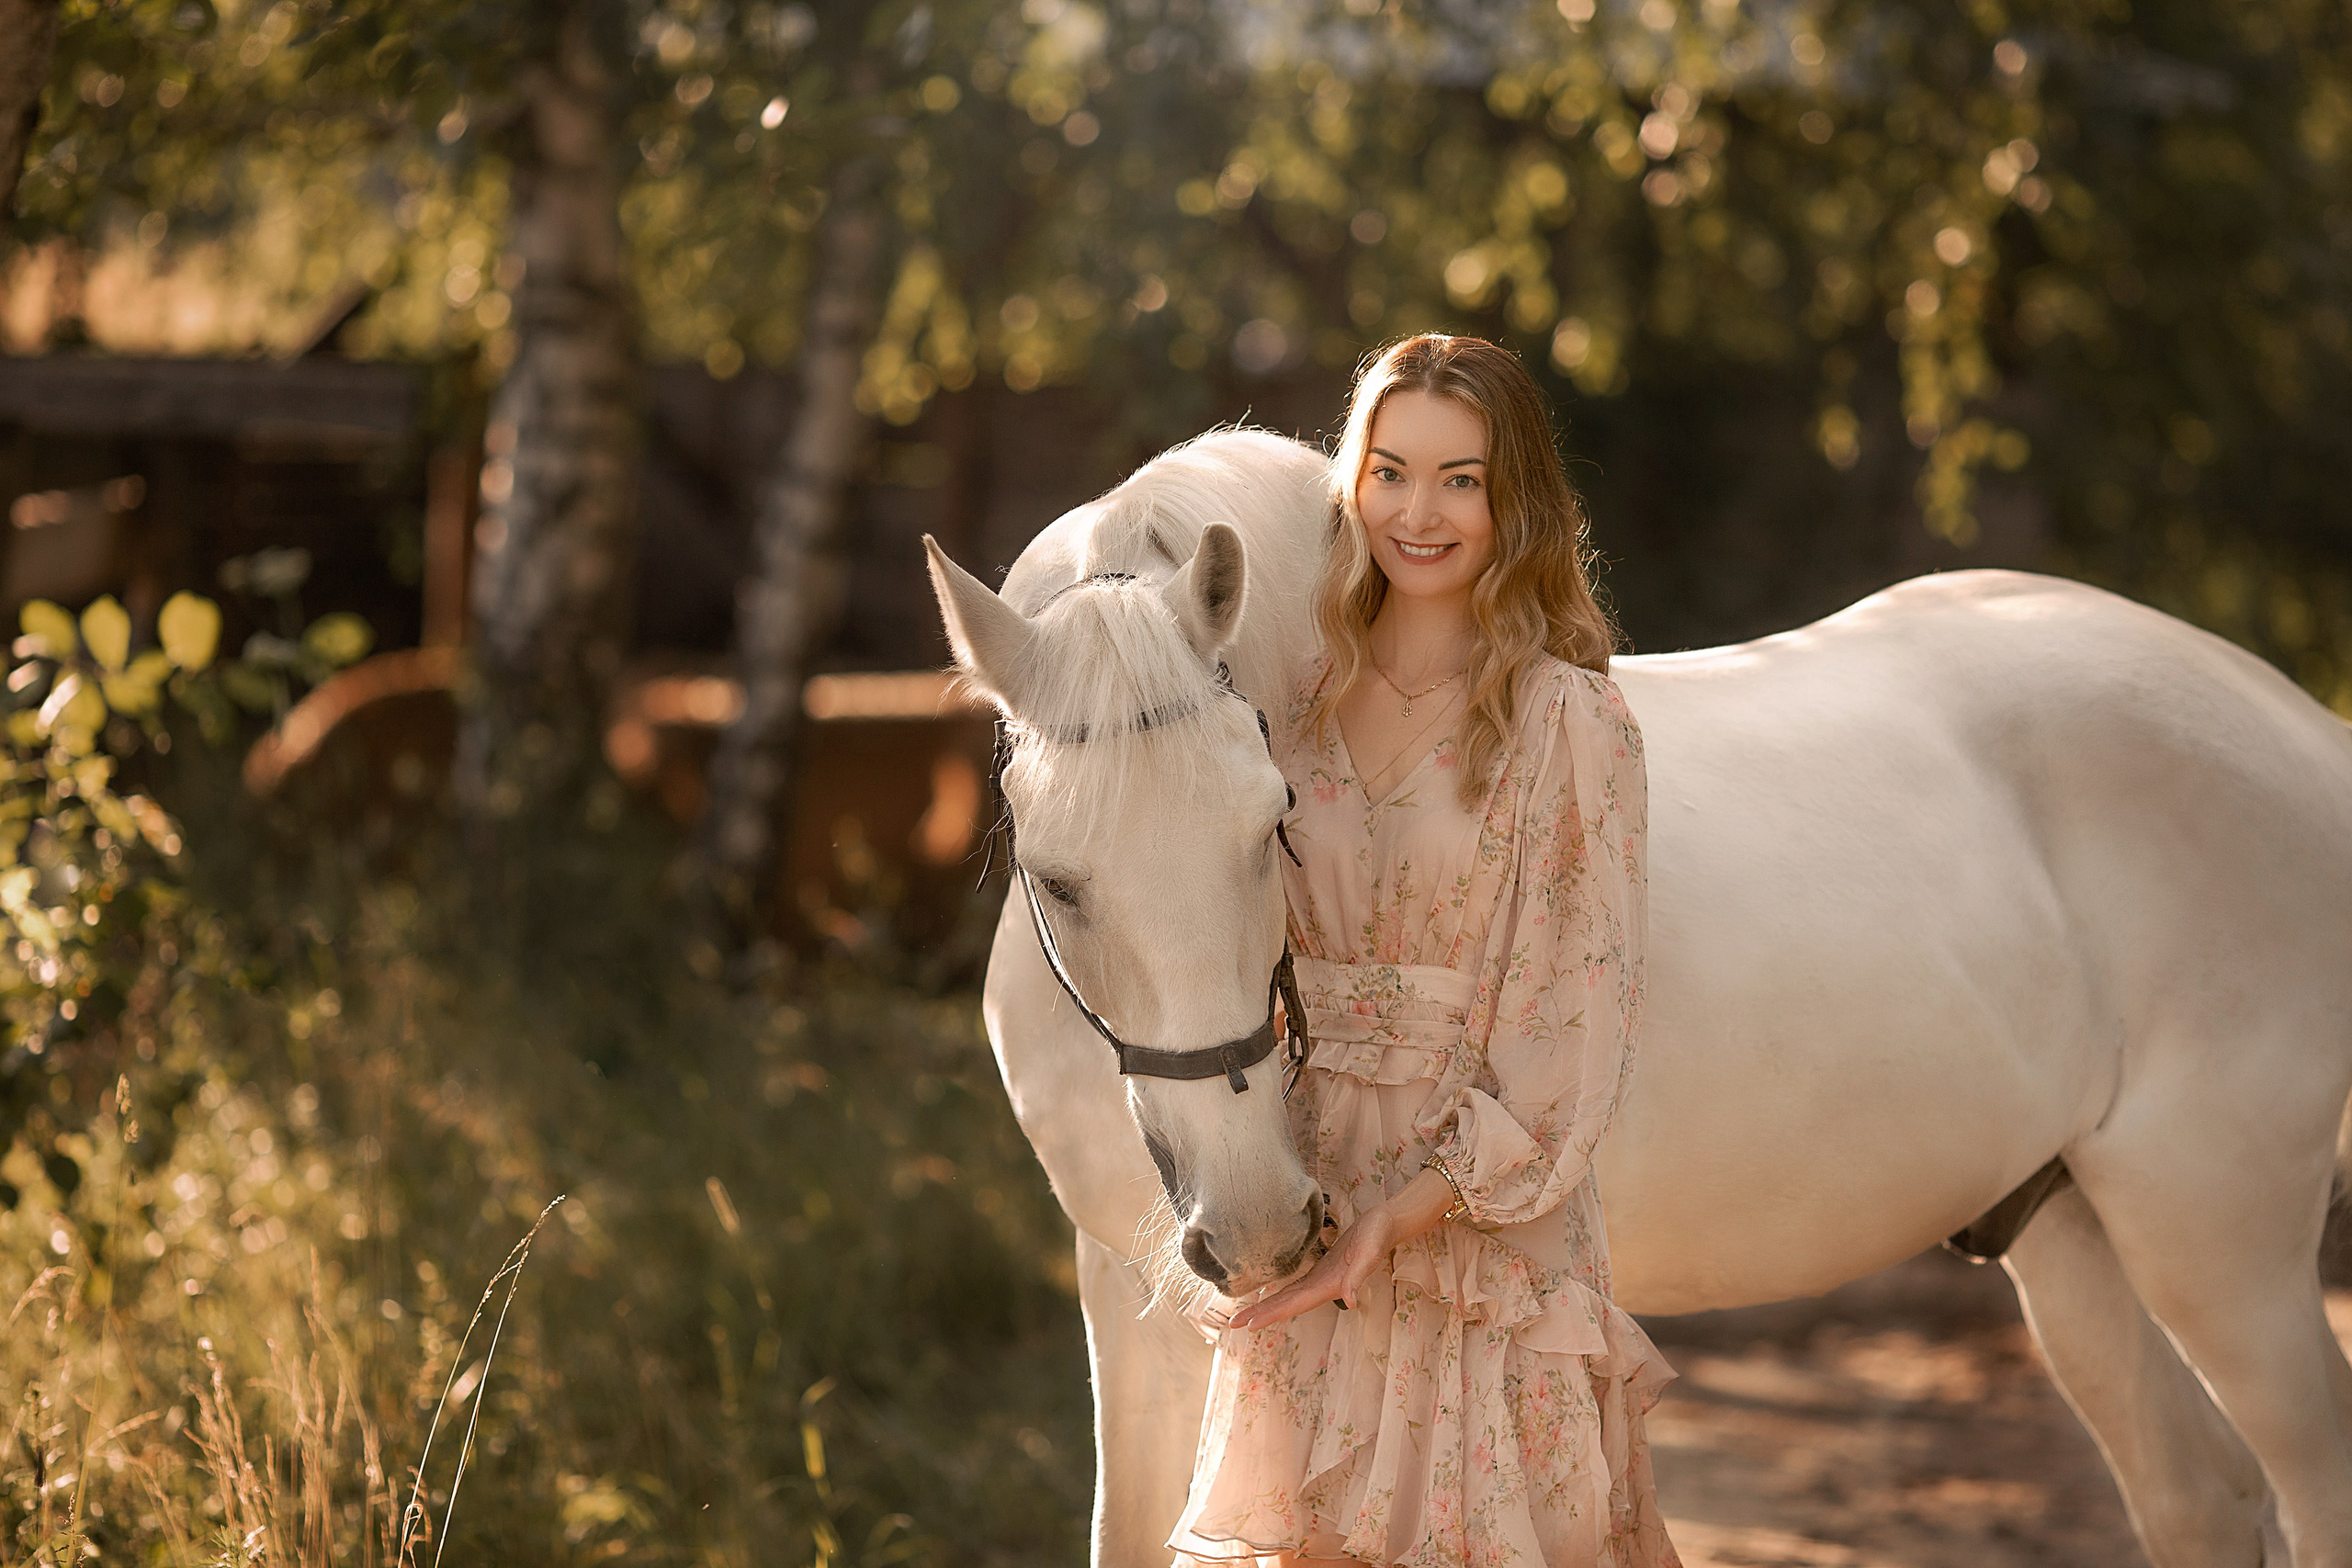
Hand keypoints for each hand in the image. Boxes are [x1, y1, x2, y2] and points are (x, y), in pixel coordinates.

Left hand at [1225, 1168, 1456, 1330]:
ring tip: (1245, 1315)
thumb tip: (1350, 1302)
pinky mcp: (1322, 1268)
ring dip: (1267, 1307)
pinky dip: (1280, 1293)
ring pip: (1289, 1297)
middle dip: (1261, 1315)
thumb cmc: (1378, 1235)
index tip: (1247, 1325)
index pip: (1293, 1304)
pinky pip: (1295, 1285)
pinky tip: (1269, 1294)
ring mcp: (1321, 1279)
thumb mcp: (1369, 1253)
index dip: (1271, 1315)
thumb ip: (1358, 1277)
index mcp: (1329, 1286)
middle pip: (1286, 1304)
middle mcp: (1322, 1286)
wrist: (1386, 1223)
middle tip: (1232, 1324)